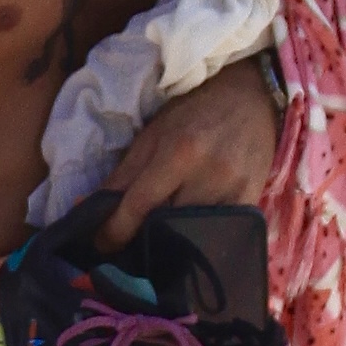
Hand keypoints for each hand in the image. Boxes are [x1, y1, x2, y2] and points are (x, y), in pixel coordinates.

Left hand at [97, 54, 279, 253]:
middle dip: (143, 239)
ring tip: (158, 245)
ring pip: (193, 236)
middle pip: (166, 226)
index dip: (116, 231)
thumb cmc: (195, 112)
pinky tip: (190, 241)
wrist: (252, 97)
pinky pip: (222, 235)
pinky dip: (203, 242)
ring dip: (172, 244)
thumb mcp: (153, 134)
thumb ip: (124, 174)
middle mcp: (209, 174)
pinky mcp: (253, 202)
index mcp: (178, 153)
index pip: (139, 205)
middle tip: (129, 247)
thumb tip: (93, 210)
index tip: (101, 246)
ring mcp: (234, 191)